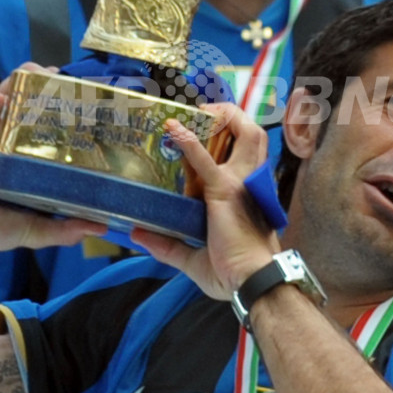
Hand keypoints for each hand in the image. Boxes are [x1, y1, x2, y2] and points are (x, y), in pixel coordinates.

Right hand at [0, 94, 105, 287]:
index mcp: (34, 155)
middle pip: (32, 104)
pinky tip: (2, 100)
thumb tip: (99, 228)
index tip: (86, 93)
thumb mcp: (36, 230)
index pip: (54, 124)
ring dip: (21, 84)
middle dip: (46, 85)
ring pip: (7, 102)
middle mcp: (16, 140)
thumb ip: (64, 230)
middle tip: (60, 76)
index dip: (68, 106)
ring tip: (35, 74)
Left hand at [132, 105, 280, 298]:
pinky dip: (189, 142)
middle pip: (253, 134)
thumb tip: (138, 235)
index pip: (244, 153)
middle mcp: (248, 182)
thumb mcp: (195, 258)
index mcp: (246, 193)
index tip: (209, 125)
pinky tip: (172, 129)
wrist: (255, 282)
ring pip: (246, 133)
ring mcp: (240, 183)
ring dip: (224, 116)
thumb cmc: (235, 273)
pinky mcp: (225, 190)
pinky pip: (205, 159)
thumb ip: (168, 245)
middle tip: (206, 112)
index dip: (232, 135)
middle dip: (234, 116)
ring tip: (199, 111)